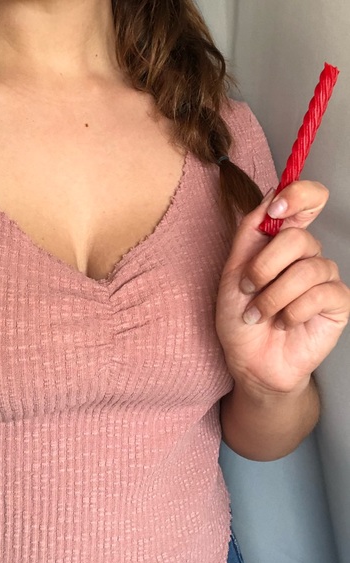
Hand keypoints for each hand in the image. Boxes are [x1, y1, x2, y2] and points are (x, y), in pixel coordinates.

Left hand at [216, 181, 349, 395]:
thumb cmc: (239, 318)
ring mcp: (324, 279)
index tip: (277, 209)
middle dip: (264, 267)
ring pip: (308, 269)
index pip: (306, 200)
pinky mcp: (337, 304)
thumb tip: (271, 195)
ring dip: (273, 296)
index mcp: (280, 242)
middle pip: (298, 238)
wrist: (249, 361)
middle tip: (248, 290)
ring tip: (260, 314)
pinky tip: (283, 323)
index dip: (298, 195)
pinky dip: (293, 311)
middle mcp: (305, 256)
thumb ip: (250, 233)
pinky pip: (321, 294)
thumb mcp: (232, 272)